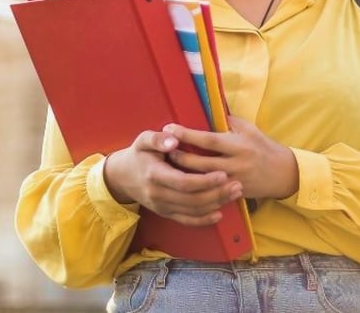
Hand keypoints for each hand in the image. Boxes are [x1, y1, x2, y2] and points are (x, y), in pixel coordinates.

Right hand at [103, 129, 243, 225]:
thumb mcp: (143, 140)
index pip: (183, 182)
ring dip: (216, 204)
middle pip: (192, 199)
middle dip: (217, 194)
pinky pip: (186, 220)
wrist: (122, 177)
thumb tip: (174, 139)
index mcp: (154, 175)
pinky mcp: (165, 213)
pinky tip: (219, 213)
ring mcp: (162, 206)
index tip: (223, 174)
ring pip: (192, 211)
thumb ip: (158, 138)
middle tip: (237, 185)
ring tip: (235, 194)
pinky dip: (204, 220)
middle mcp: (158, 194)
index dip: (205, 181)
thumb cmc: (138, 154)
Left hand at [164, 116, 298, 200]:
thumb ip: (228, 122)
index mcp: (238, 145)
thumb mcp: (249, 129)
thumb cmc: (264, 146)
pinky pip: (210, 192)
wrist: (283, 173)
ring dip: (184, 173)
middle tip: (163, 149)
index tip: (170, 128)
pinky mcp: (233, 193)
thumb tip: (207, 110)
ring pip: (202, 180)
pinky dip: (195, 187)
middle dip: (180, 156)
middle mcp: (235, 164)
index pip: (208, 140)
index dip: (187, 134)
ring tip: (168, 165)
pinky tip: (182, 182)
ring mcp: (234, 181)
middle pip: (201, 163)